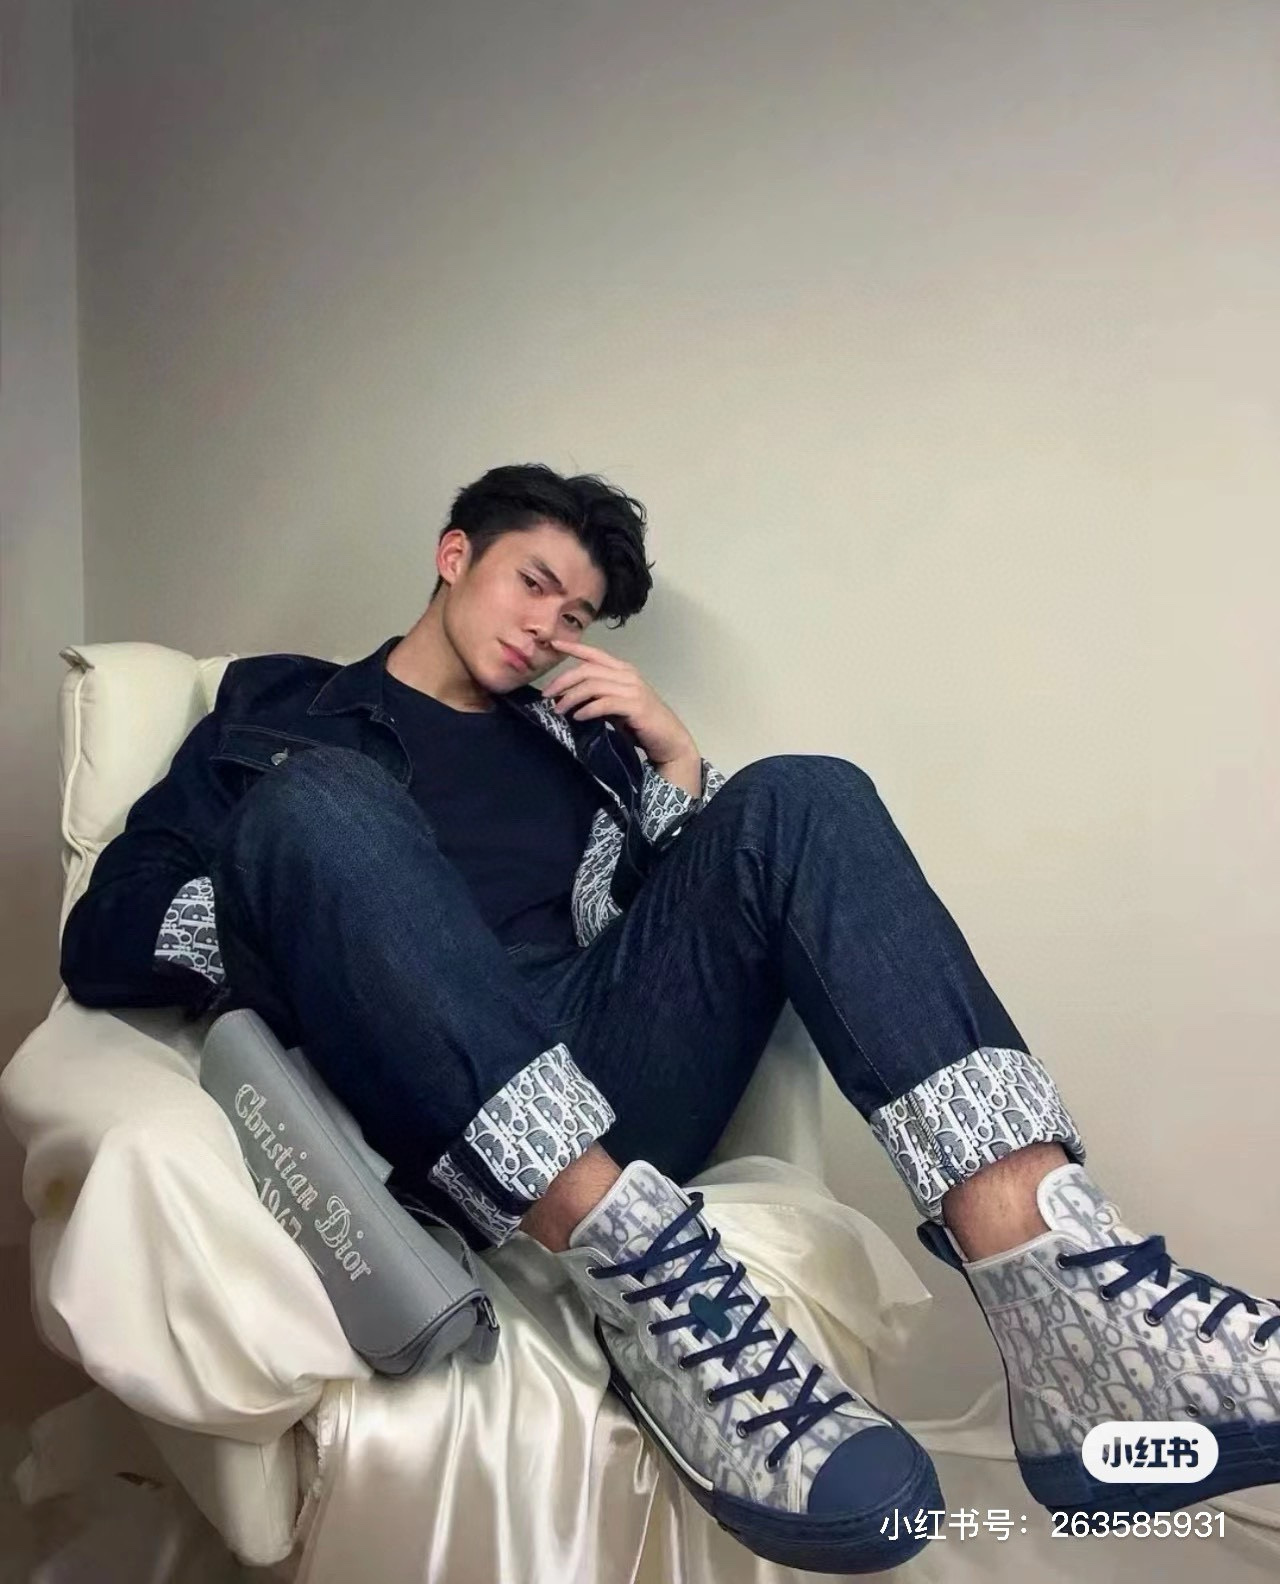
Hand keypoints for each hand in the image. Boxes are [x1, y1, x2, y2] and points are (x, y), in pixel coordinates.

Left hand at [541, 638, 696, 767]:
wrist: (669, 739)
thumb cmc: (641, 724)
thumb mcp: (617, 705)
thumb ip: (599, 696)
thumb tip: (568, 698)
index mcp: (623, 670)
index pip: (594, 653)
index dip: (574, 647)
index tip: (553, 644)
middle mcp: (628, 675)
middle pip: (587, 670)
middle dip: (563, 681)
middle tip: (547, 695)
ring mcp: (633, 689)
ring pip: (593, 685)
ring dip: (571, 698)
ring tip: (559, 710)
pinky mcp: (635, 706)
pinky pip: (604, 703)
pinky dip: (588, 709)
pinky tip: (578, 717)